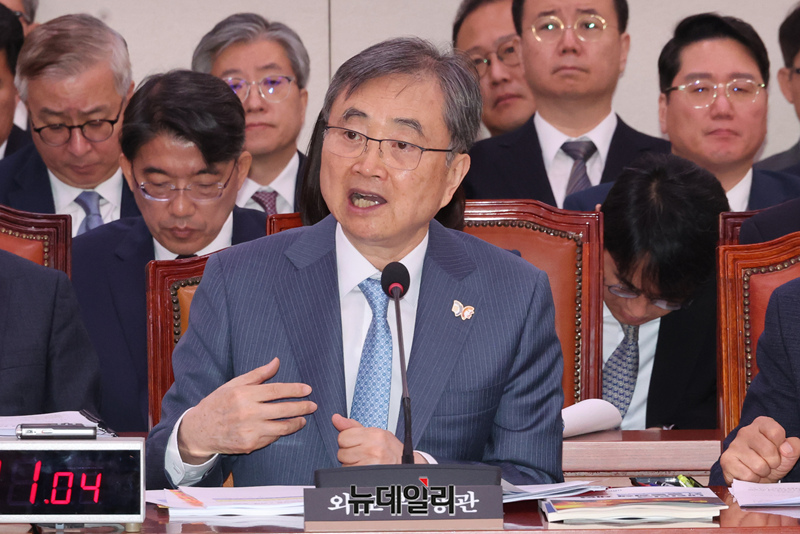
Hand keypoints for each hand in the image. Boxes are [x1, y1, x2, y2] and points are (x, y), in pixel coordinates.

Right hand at [178, 358, 316, 463]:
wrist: (199, 430)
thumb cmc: (217, 403)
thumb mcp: (234, 384)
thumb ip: (258, 374)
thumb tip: (276, 362)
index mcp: (244, 394)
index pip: (276, 390)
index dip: (294, 390)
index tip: (308, 389)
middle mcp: (248, 413)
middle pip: (283, 409)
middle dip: (302, 407)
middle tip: (313, 405)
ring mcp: (249, 430)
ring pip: (282, 427)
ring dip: (296, 423)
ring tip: (303, 419)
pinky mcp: (249, 444)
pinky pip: (272, 438)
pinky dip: (280, 433)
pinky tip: (285, 428)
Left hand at [332, 414, 427, 465]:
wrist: (405, 464)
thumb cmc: (388, 449)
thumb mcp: (373, 433)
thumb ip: (352, 426)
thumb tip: (335, 418)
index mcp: (374, 434)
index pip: (342, 437)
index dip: (347, 441)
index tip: (356, 443)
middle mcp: (373, 447)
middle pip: (341, 452)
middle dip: (349, 453)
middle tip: (362, 453)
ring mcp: (372, 462)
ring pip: (344, 464)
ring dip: (352, 464)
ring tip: (364, 461)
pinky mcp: (369, 474)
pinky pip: (350, 472)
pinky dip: (354, 472)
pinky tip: (364, 468)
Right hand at [719, 416, 799, 484]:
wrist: (756, 477)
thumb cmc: (771, 461)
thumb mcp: (788, 454)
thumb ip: (795, 447)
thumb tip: (786, 448)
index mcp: (761, 424)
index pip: (776, 432)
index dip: (782, 447)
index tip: (778, 450)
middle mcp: (745, 431)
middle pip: (769, 450)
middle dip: (773, 463)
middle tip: (768, 463)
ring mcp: (734, 445)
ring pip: (759, 465)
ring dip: (763, 472)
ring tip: (759, 469)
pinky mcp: (726, 460)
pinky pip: (747, 475)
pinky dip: (752, 479)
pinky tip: (749, 473)